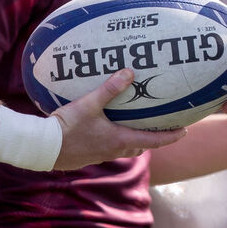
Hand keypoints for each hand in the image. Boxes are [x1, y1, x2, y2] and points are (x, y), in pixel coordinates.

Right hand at [52, 70, 186, 170]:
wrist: (42, 147)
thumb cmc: (66, 127)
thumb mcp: (88, 104)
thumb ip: (109, 88)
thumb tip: (129, 72)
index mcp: (118, 139)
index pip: (152, 140)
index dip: (170, 136)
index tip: (184, 131)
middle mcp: (113, 150)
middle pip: (140, 146)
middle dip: (153, 139)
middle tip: (162, 128)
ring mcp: (100, 155)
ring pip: (124, 148)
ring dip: (134, 139)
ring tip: (137, 126)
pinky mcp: (87, 155)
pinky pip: (109, 148)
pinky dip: (116, 140)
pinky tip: (108, 129)